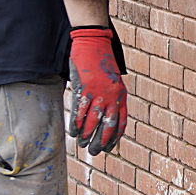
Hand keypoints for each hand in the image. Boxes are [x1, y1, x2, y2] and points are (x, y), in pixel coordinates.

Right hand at [67, 23, 127, 152]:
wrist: (94, 42)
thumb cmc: (102, 62)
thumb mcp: (113, 81)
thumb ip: (112, 97)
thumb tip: (106, 115)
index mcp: (121, 96)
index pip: (120, 123)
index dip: (114, 138)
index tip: (109, 148)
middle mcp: (112, 97)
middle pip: (107, 126)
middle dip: (100, 142)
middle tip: (94, 152)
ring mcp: (98, 93)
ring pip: (92, 122)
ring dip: (86, 136)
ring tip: (82, 144)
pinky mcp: (84, 89)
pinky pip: (80, 112)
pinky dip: (77, 124)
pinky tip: (73, 132)